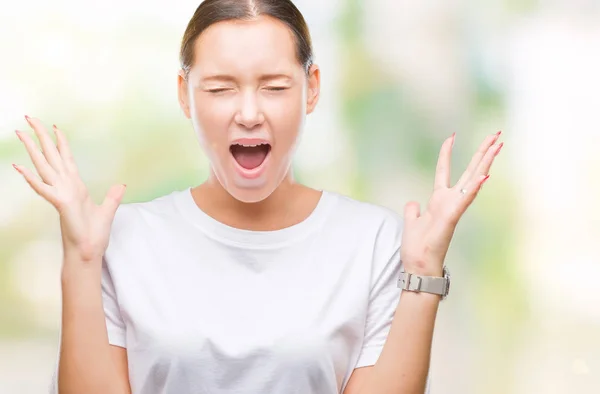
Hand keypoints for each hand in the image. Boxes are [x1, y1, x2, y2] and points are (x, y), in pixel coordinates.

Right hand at [13, 116, 126, 261]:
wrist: (90, 252)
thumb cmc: (94, 235)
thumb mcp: (107, 211)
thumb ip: (113, 197)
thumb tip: (121, 185)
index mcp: (75, 186)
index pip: (66, 159)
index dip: (61, 142)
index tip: (55, 126)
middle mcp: (66, 187)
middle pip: (51, 156)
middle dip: (41, 136)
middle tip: (29, 118)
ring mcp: (61, 194)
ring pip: (44, 166)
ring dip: (32, 150)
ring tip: (21, 133)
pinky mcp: (60, 204)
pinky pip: (44, 188)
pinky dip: (32, 178)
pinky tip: (20, 167)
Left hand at [400, 131, 502, 275]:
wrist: (418, 268)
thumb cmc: (417, 248)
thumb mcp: (411, 222)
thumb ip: (413, 210)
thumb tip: (413, 203)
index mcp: (438, 201)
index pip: (443, 171)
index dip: (446, 154)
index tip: (451, 136)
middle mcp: (449, 202)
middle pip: (468, 171)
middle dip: (482, 152)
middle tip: (496, 134)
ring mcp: (452, 209)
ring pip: (472, 180)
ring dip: (485, 162)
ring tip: (497, 145)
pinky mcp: (451, 218)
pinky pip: (464, 200)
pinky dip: (474, 188)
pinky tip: (484, 175)